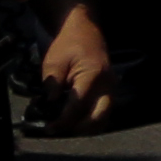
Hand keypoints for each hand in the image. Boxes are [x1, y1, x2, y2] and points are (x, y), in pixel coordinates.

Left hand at [35, 1, 121, 127]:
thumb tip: (50, 104)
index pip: (78, 105)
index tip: (49, 127)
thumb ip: (52, 84)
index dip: (63, 120)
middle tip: (60, 130)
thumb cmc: (68, 44)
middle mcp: (107, 84)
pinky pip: (104, 109)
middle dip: (79, 128)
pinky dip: (92, 119)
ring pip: (105, 115)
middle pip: (99, 116)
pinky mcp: (109, 89)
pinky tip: (76, 120)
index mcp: (92, 75)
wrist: (84, 30)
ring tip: (67, 127)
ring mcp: (111, 87)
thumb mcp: (53, 62)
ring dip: (87, 126)